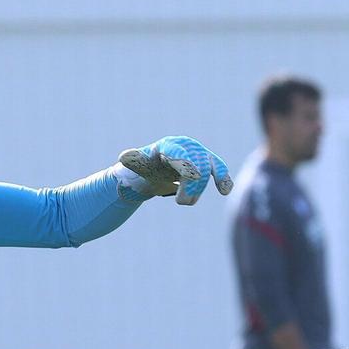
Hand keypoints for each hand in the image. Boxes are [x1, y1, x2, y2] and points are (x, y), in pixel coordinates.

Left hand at [118, 136, 233, 206]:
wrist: (154, 172)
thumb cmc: (144, 169)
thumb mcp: (137, 167)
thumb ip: (134, 161)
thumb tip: (123, 156)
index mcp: (168, 145)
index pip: (179, 154)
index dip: (186, 165)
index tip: (192, 177)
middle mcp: (186, 146)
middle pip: (195, 164)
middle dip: (191, 186)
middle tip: (181, 202)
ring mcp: (198, 154)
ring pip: (207, 170)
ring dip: (198, 190)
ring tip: (185, 202)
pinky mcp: (206, 164)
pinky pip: (218, 169)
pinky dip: (222, 178)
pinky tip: (225, 190)